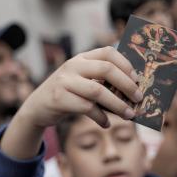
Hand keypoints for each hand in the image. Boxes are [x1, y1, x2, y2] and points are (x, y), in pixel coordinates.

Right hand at [19, 46, 142, 129]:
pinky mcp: (59, 98)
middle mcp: (72, 66)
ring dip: (117, 105)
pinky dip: (100, 117)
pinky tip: (106, 124)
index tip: (138, 79)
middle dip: (127, 85)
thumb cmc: (68, 94)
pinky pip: (86, 108)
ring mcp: (64, 81)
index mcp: (82, 58)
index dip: (126, 65)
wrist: (37, 107)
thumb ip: (101, 81)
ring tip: (129, 115)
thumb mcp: (82, 81)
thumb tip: (133, 91)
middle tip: (138, 98)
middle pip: (106, 69)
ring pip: (98, 91)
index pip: (108, 52)